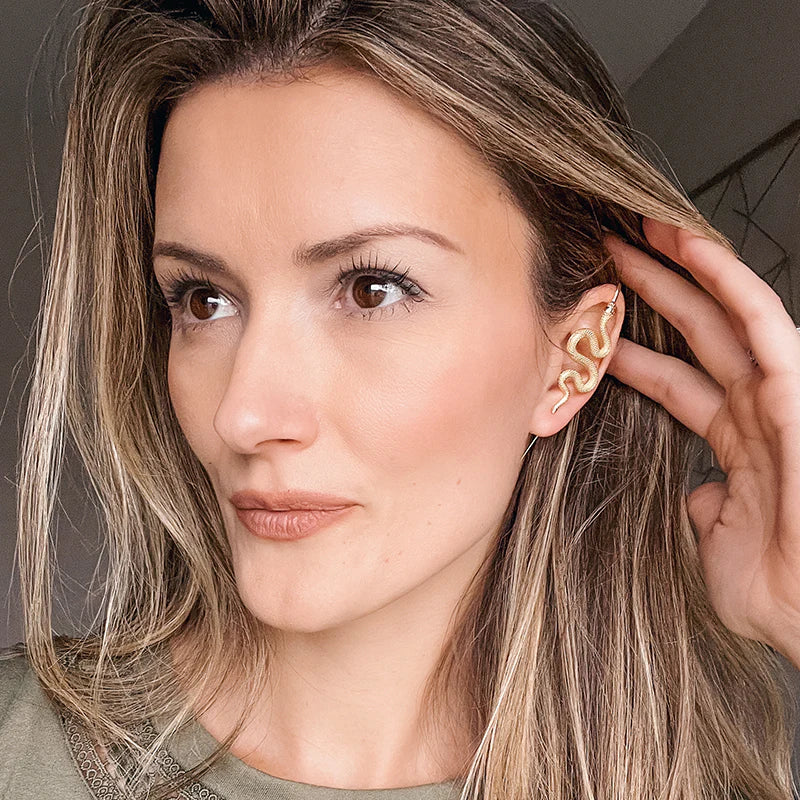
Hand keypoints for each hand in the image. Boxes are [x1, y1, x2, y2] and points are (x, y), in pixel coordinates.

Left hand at [603, 217, 799, 667]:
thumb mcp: (718, 548)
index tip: (594, 329)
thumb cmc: (781, 594)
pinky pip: (762, 323)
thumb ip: (706, 510)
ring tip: (643, 227)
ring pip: (726, 314)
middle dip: (654, 292)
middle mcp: (759, 411)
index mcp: (738, 443)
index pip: (676, 382)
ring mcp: (782, 397)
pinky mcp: (799, 392)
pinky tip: (693, 244)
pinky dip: (729, 281)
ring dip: (686, 267)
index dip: (634, 352)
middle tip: (609, 255)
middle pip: (696, 334)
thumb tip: (698, 491)